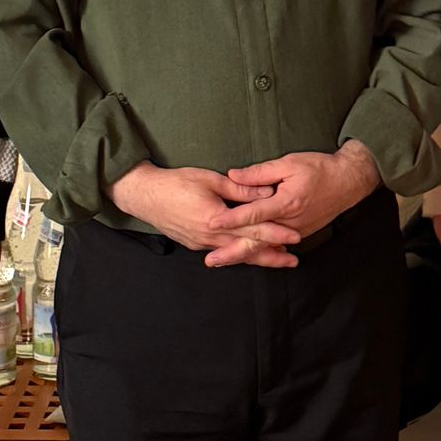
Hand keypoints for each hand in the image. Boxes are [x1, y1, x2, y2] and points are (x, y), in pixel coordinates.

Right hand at [109, 164, 299, 268]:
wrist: (145, 196)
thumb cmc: (176, 183)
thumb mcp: (211, 180)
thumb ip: (240, 189)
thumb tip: (266, 191)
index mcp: (216, 220)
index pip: (253, 228)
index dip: (276, 233)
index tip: (295, 237)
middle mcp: (210, 237)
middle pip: (248, 249)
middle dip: (272, 255)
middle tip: (293, 260)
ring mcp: (202, 244)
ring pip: (236, 254)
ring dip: (257, 258)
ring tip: (277, 261)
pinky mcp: (195, 244)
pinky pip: (222, 252)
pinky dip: (239, 254)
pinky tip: (249, 254)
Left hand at [220, 142, 379, 248]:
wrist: (349, 181)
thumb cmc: (320, 169)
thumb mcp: (289, 163)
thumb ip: (260, 172)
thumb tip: (234, 175)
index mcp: (286, 203)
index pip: (253, 214)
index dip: (231, 219)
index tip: (212, 223)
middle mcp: (290, 222)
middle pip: (257, 241)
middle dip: (232, 252)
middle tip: (211, 260)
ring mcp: (296, 231)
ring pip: (266, 247)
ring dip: (243, 255)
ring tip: (222, 260)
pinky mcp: (300, 233)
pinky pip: (276, 245)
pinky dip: (260, 252)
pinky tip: (246, 256)